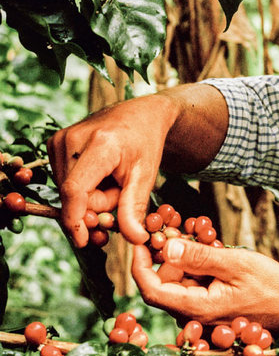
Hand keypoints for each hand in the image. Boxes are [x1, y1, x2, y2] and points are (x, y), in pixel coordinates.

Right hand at [47, 94, 179, 246]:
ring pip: (67, 191)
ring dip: (91, 196)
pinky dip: (83, 186)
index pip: (76, 190)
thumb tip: (135, 239)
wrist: (140, 114)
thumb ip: (135, 208)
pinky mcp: (54, 143)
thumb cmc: (146, 143)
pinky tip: (100, 174)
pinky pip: (64, 180)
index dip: (77, 220)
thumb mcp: (146, 175)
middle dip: (97, 206)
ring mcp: (60, 139)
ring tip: (112, 179)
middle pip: (74, 195)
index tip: (84, 240)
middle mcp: (72, 139)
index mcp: (99, 144)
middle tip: (121, 192)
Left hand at [131, 239, 278, 328]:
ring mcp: (203, 312)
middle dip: (162, 254)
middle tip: (171, 224)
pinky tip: (206, 246)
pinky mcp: (211, 306)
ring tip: (190, 231)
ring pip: (177, 282)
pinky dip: (193, 265)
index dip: (139, 263)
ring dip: (179, 257)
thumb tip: (166, 246)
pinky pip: (192, 284)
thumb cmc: (272, 288)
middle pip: (162, 283)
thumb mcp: (237, 264)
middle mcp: (194, 314)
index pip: (151, 289)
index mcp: (197, 307)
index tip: (140, 238)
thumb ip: (200, 257)